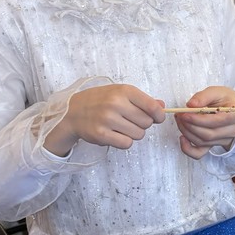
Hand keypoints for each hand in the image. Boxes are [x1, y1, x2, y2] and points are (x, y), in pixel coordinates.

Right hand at [45, 84, 164, 155]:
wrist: (72, 112)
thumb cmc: (100, 101)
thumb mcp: (121, 93)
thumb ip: (143, 100)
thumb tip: (162, 106)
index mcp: (124, 91)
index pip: (152, 107)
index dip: (159, 115)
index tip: (158, 118)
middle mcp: (116, 104)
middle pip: (147, 123)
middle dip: (143, 124)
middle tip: (131, 121)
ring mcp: (107, 119)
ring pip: (138, 134)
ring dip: (134, 133)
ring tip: (121, 127)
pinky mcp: (100, 134)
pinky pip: (126, 144)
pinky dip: (124, 142)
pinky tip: (116, 134)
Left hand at [174, 86, 234, 158]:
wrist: (230, 107)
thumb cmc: (224, 99)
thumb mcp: (217, 91)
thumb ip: (204, 96)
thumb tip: (191, 105)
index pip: (218, 121)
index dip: (200, 120)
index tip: (185, 114)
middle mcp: (234, 130)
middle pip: (209, 134)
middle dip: (190, 126)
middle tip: (180, 115)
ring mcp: (224, 140)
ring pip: (202, 142)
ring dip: (187, 132)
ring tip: (180, 120)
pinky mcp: (214, 145)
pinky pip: (200, 153)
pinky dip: (188, 149)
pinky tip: (182, 138)